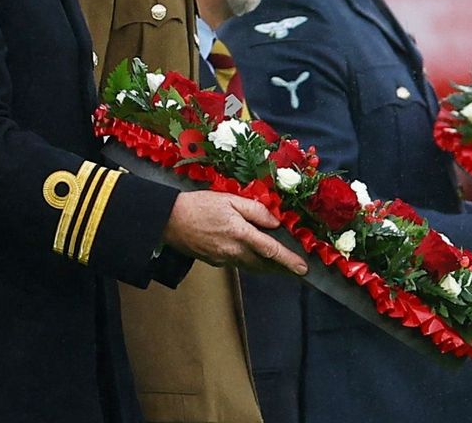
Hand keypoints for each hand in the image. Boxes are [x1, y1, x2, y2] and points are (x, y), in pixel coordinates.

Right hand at [162, 190, 307, 274]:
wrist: (169, 220)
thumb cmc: (199, 205)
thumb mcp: (229, 199)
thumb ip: (255, 210)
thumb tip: (274, 222)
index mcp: (240, 234)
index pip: (271, 250)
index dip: (289, 260)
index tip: (303, 268)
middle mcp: (234, 251)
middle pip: (265, 264)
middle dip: (283, 269)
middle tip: (299, 272)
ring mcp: (224, 259)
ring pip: (253, 267)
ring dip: (270, 269)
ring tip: (284, 268)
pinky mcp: (216, 262)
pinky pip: (240, 264)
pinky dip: (253, 263)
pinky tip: (257, 258)